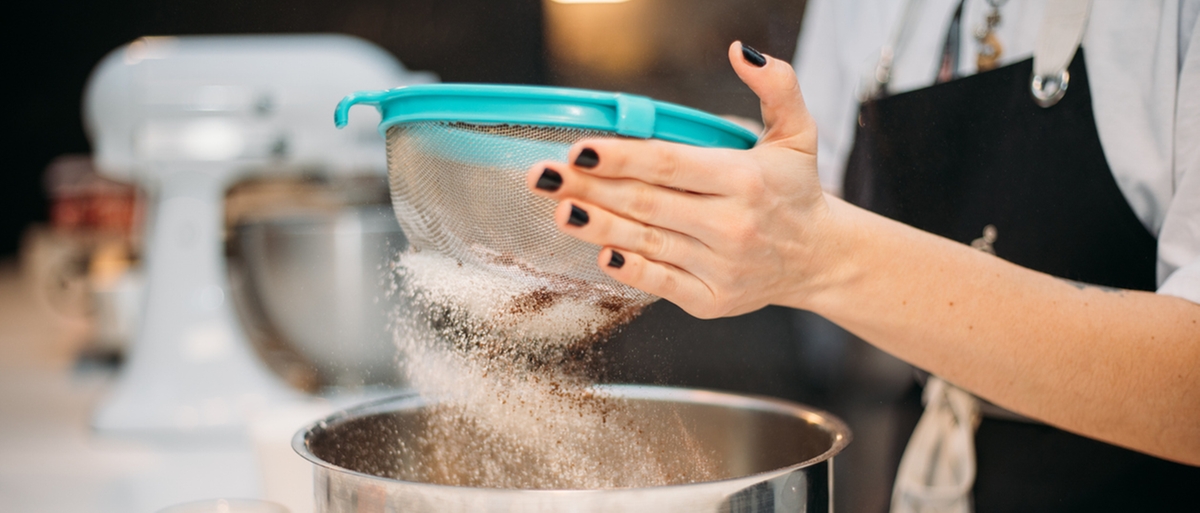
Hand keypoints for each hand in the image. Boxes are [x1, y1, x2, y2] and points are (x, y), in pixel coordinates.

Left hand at [526, 42, 833, 317]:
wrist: (819, 258)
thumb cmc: (795, 191)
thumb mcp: (797, 132)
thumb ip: (776, 86)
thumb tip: (742, 51)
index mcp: (745, 178)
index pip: (670, 164)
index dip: (621, 158)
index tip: (579, 150)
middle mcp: (732, 224)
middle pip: (647, 203)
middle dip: (590, 188)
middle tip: (543, 176)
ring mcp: (721, 266)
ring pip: (647, 242)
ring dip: (598, 226)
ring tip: (559, 208)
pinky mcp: (712, 300)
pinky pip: (661, 284)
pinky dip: (629, 269)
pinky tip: (600, 251)